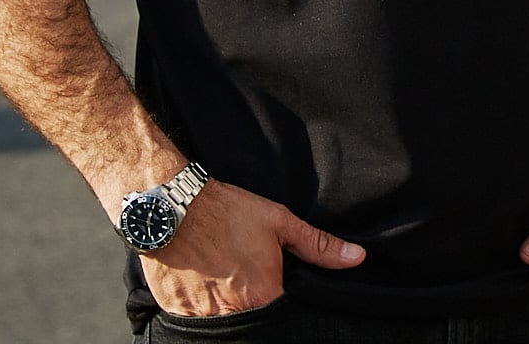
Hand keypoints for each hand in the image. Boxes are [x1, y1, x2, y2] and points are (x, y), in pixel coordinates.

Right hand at [139, 179, 364, 316]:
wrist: (172, 207)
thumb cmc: (227, 212)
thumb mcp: (279, 222)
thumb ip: (318, 246)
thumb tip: (355, 258)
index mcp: (262, 294)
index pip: (281, 315)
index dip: (281, 300)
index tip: (274, 283)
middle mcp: (232, 312)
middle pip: (252, 318)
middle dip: (253, 301)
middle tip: (245, 273)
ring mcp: (201, 314)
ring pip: (224, 321)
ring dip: (228, 303)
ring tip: (225, 273)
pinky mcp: (176, 310)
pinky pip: (196, 318)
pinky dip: (202, 304)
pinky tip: (204, 279)